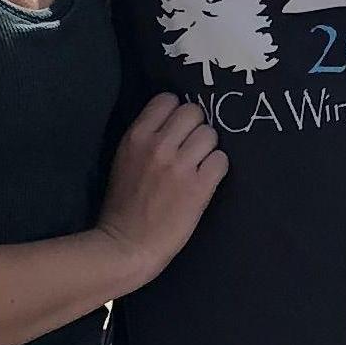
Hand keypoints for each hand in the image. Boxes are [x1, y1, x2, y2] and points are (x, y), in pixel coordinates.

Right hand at [93, 96, 228, 291]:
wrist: (127, 245)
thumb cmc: (123, 205)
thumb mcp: (123, 160)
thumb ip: (145, 138)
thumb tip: (172, 120)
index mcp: (136, 136)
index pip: (168, 99)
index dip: (176, 113)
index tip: (176, 129)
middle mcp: (159, 145)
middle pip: (194, 112)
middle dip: (196, 128)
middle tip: (191, 148)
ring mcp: (181, 166)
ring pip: (211, 134)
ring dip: (208, 149)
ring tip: (198, 166)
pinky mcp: (199, 187)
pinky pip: (222, 160)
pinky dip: (216, 169)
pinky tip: (206, 180)